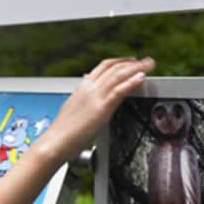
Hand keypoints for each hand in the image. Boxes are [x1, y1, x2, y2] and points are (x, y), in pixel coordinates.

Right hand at [35, 57, 155, 163]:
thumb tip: (84, 91)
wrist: (55, 142)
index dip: (119, 61)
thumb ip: (81, 98)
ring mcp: (95, 97)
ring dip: (137, 68)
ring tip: (149, 65)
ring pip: (119, 75)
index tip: (130, 61)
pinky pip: (119, 90)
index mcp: (82, 88)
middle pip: (114, 67)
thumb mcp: (72, 108)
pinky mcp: (101, 108)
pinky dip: (132, 82)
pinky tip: (141, 78)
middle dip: (132, 62)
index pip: (103, 67)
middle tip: (146, 62)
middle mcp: (89, 88)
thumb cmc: (62, 131)